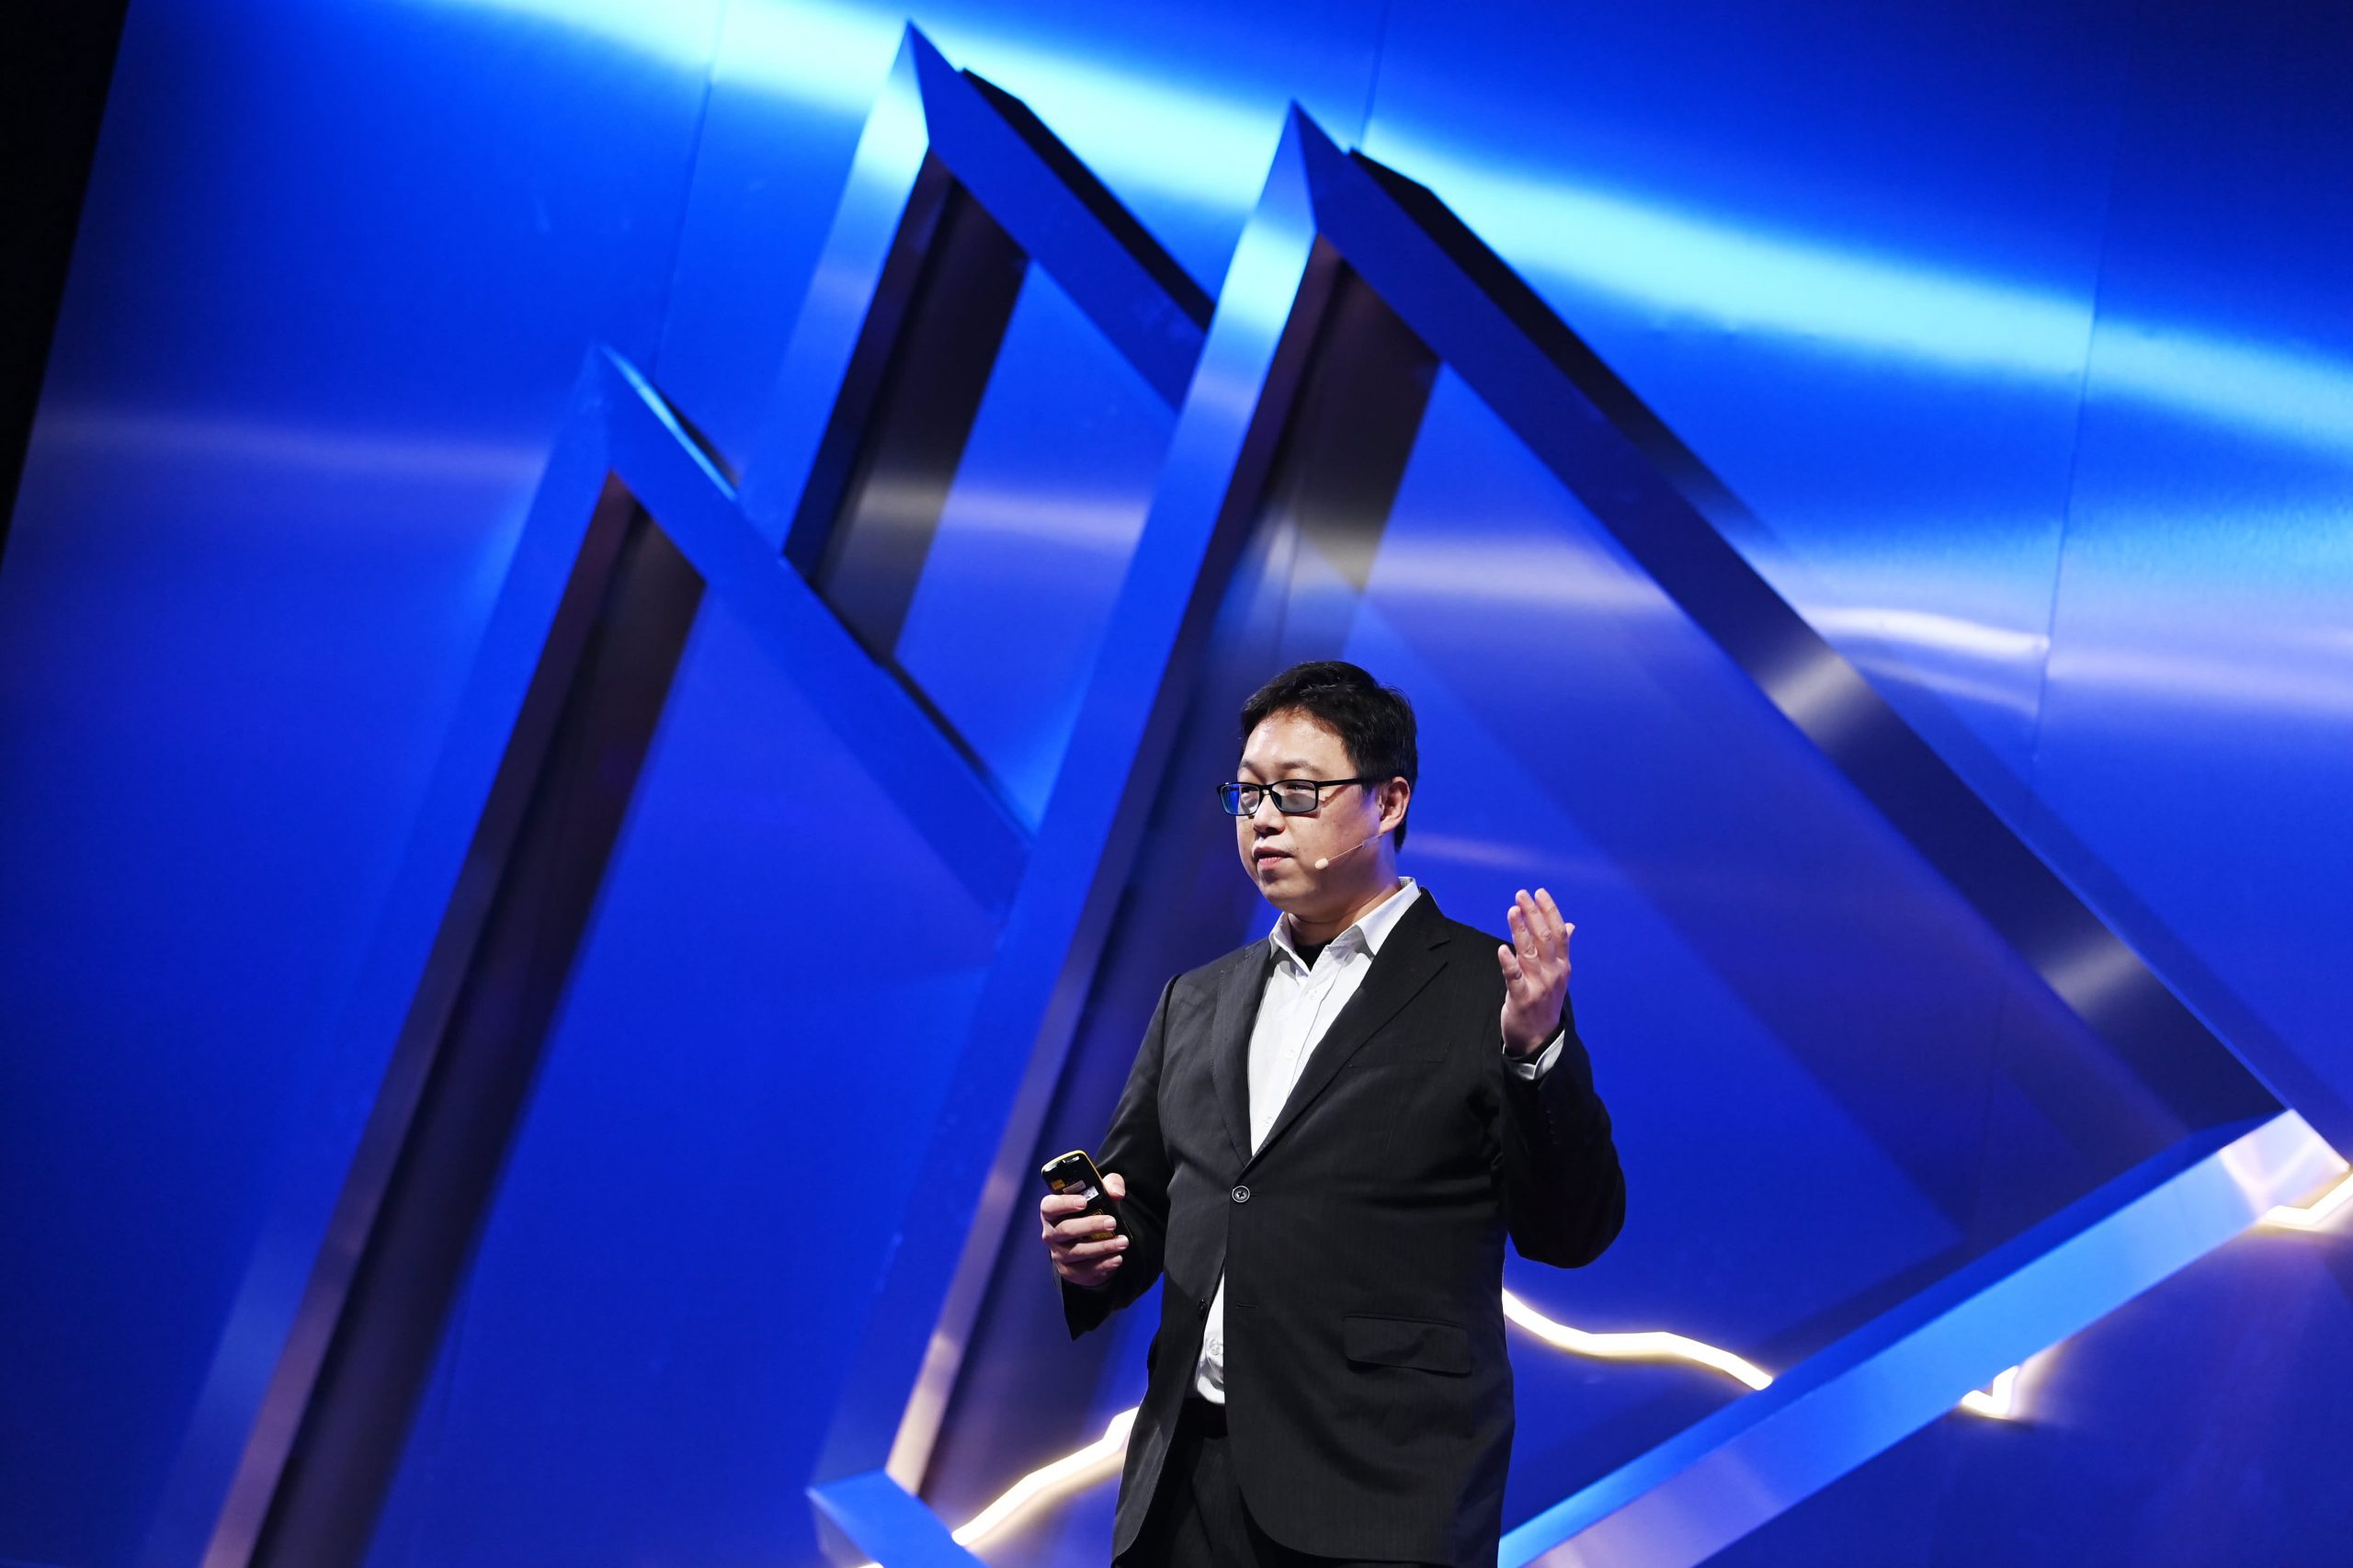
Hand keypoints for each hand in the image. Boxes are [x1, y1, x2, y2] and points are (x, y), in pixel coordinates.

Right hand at [1040, 1171, 1129, 1287]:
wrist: (1092, 1241)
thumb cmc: (1093, 1211)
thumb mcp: (1102, 1194)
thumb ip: (1110, 1185)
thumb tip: (1116, 1193)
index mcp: (1052, 1211)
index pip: (1049, 1206)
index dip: (1064, 1203)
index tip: (1083, 1202)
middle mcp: (1051, 1233)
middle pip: (1065, 1230)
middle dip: (1090, 1226)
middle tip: (1112, 1222)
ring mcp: (1058, 1254)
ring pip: (1077, 1252)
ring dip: (1102, 1247)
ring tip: (1123, 1242)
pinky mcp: (1069, 1271)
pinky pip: (1084, 1270)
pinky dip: (1103, 1265)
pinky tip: (1117, 1258)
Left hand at [1498, 887, 1573, 1057]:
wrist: (1539, 1039)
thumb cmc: (1545, 1003)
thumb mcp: (1558, 976)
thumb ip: (1561, 950)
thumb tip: (1570, 926)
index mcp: (1562, 966)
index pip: (1559, 933)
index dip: (1550, 911)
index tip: (1539, 893)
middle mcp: (1554, 973)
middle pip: (1545, 938)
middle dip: (1533, 914)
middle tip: (1521, 895)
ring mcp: (1539, 986)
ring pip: (1529, 952)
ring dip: (1520, 930)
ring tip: (1512, 910)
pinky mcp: (1522, 998)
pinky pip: (1514, 977)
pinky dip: (1509, 962)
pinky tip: (1502, 949)